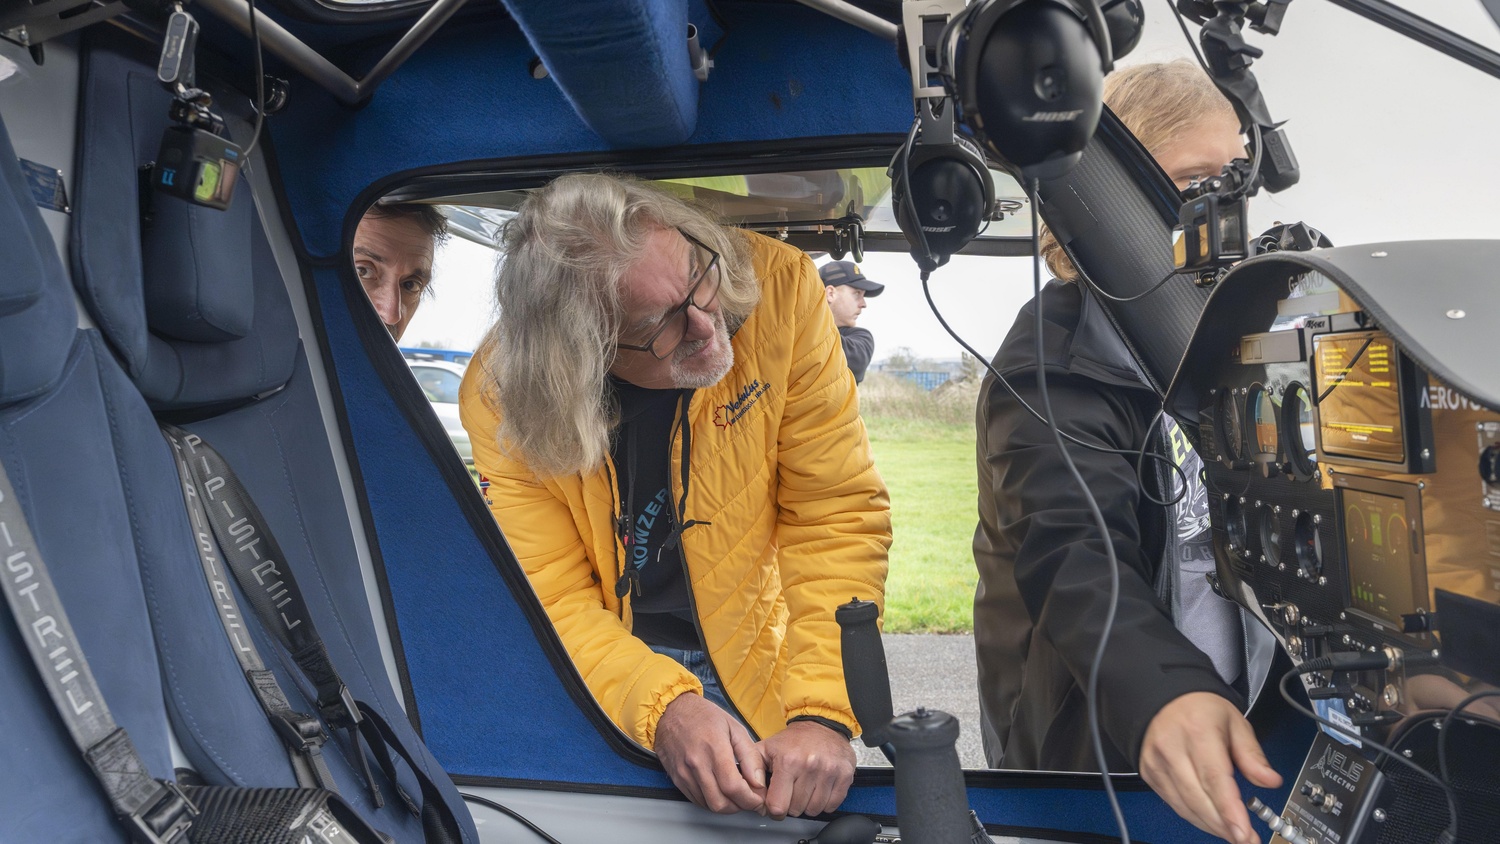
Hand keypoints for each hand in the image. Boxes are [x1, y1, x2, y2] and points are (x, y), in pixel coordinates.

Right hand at [654, 693, 766, 813]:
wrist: (671, 711)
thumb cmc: (704, 716)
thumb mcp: (735, 728)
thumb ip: (750, 756)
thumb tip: (759, 782)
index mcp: (714, 747)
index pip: (733, 787)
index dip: (750, 799)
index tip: (758, 799)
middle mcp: (696, 763)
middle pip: (721, 803)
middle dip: (740, 806)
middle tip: (749, 799)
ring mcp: (684, 773)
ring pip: (709, 805)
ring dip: (727, 806)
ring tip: (736, 795)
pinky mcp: (677, 779)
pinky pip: (697, 801)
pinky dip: (712, 802)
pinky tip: (719, 791)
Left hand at [757, 720, 856, 819]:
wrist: (822, 723)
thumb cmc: (793, 740)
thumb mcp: (766, 748)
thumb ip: (752, 770)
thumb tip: (751, 794)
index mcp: (787, 761)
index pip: (777, 806)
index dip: (773, 809)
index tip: (775, 803)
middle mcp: (809, 766)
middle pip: (796, 810)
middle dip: (791, 805)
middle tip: (791, 791)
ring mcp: (829, 772)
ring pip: (814, 810)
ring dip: (808, 804)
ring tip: (805, 789)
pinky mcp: (844, 775)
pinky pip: (832, 805)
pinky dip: (825, 802)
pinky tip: (819, 789)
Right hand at [1139, 692, 1281, 843]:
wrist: (1161, 699)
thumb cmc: (1200, 710)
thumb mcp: (1235, 722)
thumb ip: (1252, 754)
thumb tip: (1271, 780)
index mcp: (1197, 731)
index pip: (1214, 777)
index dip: (1230, 809)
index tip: (1244, 833)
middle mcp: (1172, 748)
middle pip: (1199, 798)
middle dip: (1224, 825)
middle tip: (1246, 839)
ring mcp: (1157, 763)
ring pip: (1185, 806)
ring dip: (1212, 825)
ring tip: (1234, 833)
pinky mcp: (1149, 774)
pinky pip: (1174, 804)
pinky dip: (1195, 817)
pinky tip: (1213, 821)